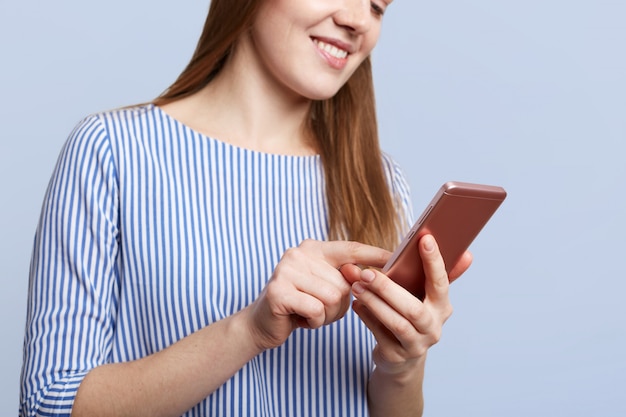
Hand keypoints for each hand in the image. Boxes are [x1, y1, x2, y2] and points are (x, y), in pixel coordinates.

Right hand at [245, 239, 390, 351]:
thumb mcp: (326, 287)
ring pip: (333, 298)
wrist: (263, 324)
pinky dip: (314, 322)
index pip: (351, 249)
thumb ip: (346, 278)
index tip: (397, 258)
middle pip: (345, 282)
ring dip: (326, 315)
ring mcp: (286, 270)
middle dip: (339, 305)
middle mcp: (299, 253)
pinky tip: (301, 319)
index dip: (375, 255)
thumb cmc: (301, 305)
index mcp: (314, 248)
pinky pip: (316, 310)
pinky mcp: (278, 291)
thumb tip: (376, 275)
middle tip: (320, 309)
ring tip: (310, 313)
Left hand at [340, 234, 471, 375]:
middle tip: (366, 272)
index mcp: (442, 307)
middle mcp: (433, 327)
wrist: (400, 358)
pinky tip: (356, 304)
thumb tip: (467, 254)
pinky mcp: (397, 356)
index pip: (441, 283)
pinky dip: (367, 318)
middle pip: (413, 308)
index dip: (434, 262)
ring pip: (397, 323)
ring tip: (357, 286)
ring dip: (374, 303)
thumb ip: (436, 275)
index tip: (425, 239)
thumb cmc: (410, 316)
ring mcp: (416, 344)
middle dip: (388, 289)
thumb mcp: (424, 297)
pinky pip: (380, 335)